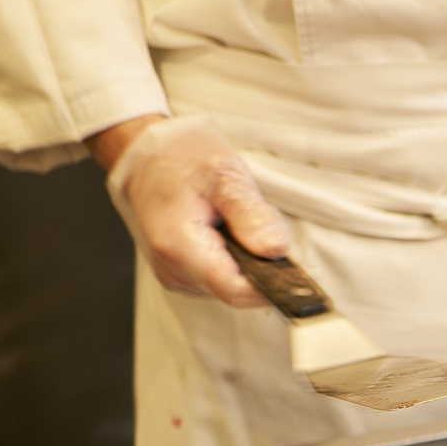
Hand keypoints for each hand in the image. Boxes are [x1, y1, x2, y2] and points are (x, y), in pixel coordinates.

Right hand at [91, 114, 289, 307]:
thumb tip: (276, 250)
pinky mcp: (178, 273)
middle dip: (258, 266)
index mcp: (178, 245)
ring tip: (236, 222)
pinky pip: (217, 279)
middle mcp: (171, 268)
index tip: (297, 272)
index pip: (235, 289)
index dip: (271, 286)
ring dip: (245, 262)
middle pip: (234, 289)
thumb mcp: (226, 175)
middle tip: (260, 226)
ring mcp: (172, 273)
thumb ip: (252, 215)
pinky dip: (231, 260)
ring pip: (228, 286)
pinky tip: (226, 232)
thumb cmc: (182, 158)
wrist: (148, 155)